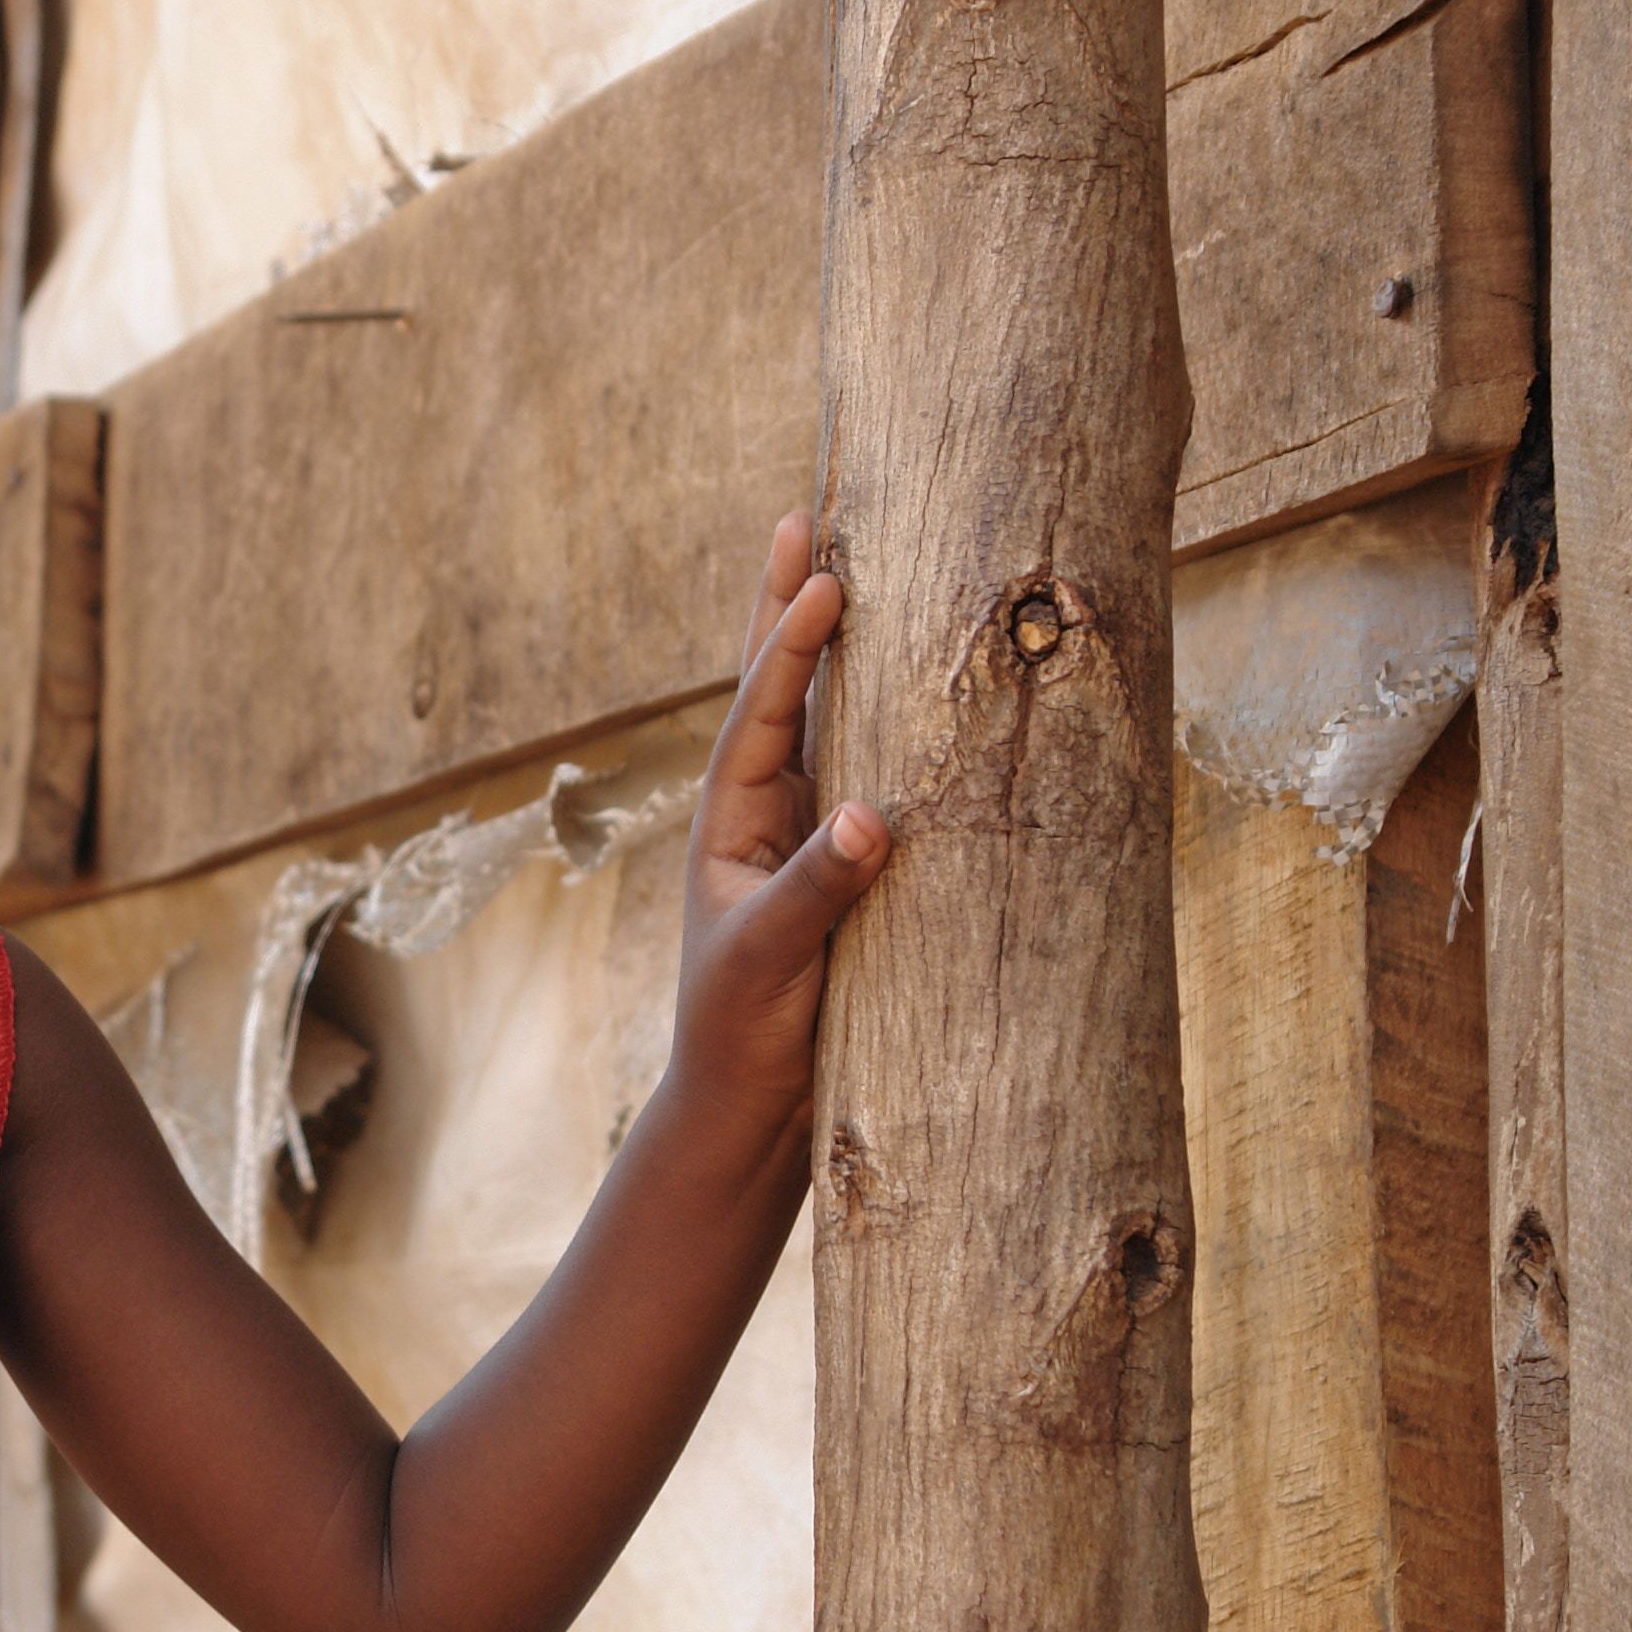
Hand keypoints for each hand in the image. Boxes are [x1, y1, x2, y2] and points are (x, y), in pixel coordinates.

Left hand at [667, 513, 890, 1135]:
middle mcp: (760, 814)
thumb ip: (817, 888)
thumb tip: (869, 813)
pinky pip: (859, 770)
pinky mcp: (841, 869)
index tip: (823, 579)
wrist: (750, 1113)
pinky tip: (902, 679)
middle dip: (785, 606)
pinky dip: (877, 717)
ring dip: (829, 645)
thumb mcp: (773, 960)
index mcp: (728, 823)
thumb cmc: (744, 1036)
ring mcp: (799, 835)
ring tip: (840, 562)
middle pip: (775, 689)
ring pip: (819, 720)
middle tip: (800, 519)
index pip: (762, 714)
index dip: (791, 645)